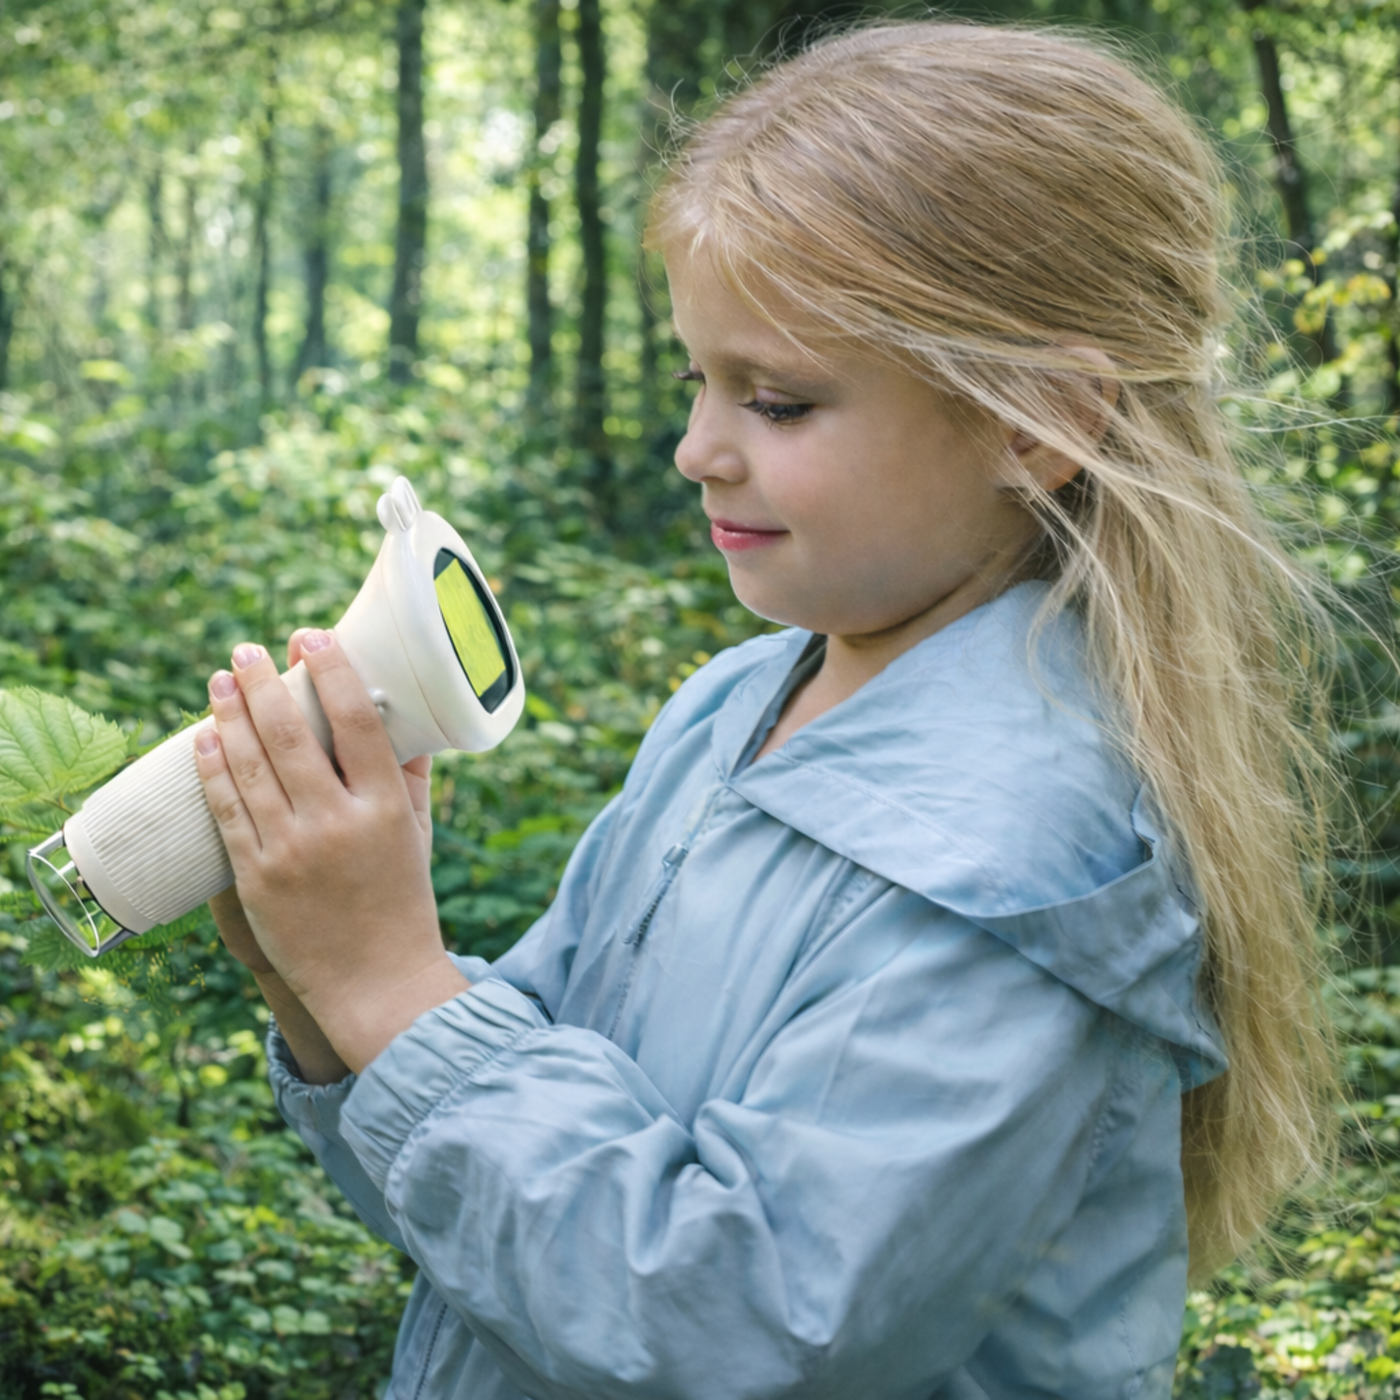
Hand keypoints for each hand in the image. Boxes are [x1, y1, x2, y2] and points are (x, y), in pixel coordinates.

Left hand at [194, 629, 468, 1072]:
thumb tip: (403, 719)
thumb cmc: (403, 900)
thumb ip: (410, 776)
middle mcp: (336, 824)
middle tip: (246, 649)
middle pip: (290, 735)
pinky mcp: (256, 878)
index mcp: (384, 808)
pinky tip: (203, 738)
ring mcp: (291, 851)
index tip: (311, 637)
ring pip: (249, 766)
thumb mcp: (417, 834)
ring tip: (219, 680)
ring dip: (229, 715)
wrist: (376, 983)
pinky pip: (227, 810)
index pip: (356, 723)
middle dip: (262, 683)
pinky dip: (212, 769)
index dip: (330, 672)